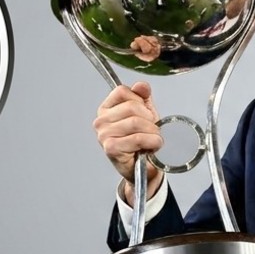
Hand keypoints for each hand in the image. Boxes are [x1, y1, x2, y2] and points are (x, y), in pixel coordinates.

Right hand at [93, 82, 162, 199]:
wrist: (142, 168)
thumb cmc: (142, 141)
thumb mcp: (145, 113)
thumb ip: (143, 97)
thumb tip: (142, 85)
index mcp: (106, 109)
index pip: (122, 91)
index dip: (140, 101)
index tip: (145, 114)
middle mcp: (101, 121)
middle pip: (132, 107)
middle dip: (149, 119)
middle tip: (153, 130)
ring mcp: (104, 134)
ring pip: (136, 122)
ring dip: (152, 132)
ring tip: (153, 139)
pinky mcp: (111, 148)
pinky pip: (137, 138)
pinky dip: (151, 142)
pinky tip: (151, 147)